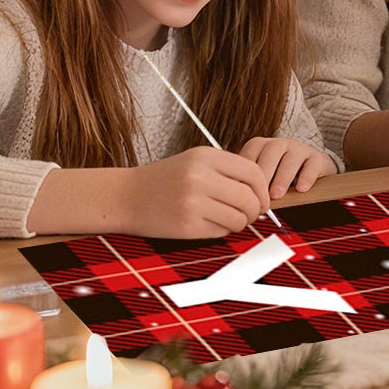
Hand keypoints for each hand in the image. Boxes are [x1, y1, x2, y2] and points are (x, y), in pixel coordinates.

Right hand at [125, 147, 272, 237]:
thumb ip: (227, 170)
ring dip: (241, 222)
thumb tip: (262, 191)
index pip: (253, 172)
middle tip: (250, 214)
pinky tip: (212, 224)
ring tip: (230, 219)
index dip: (263, 188)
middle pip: (249, 197)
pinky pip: (221, 231)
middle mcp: (200, 177)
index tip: (262, 198)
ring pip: (239, 218)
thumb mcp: (195, 161)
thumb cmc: (164, 179)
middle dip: (255, 210)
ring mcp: (193, 202)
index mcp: (205, 157)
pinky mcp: (187, 226)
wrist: (125, 196)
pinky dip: (223, 231)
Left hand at [239, 137, 335, 198]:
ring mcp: (299, 149)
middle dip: (264, 176)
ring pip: (290, 159)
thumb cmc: (279, 179)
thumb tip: (239, 201)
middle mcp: (279, 144)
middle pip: (270, 154)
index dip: (247, 176)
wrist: (310, 172)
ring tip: (277, 195)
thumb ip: (251, 185)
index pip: (250, 156)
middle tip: (260, 196)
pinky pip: (312, 164)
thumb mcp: (263, 178)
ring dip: (282, 178)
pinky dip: (306, 177)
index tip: (245, 195)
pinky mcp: (317, 157)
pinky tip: (301, 189)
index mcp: (260, 147)